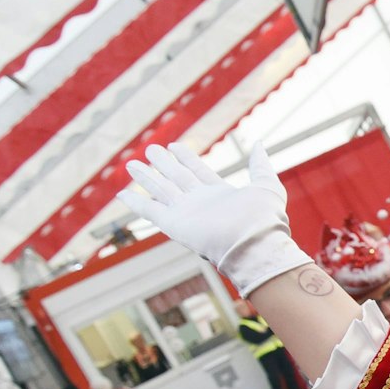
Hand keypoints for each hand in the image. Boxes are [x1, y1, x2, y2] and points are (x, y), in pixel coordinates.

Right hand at [119, 144, 310, 295]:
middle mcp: (201, 203)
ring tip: (131, 164)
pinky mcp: (174, 224)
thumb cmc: (264, 219)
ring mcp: (186, 213)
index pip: (199, 171)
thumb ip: (260, 165)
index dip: (187, 158)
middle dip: (164, 163)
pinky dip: (135, 203)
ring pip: (161, 189)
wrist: (255, 244)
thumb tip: (258, 144)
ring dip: (147, 177)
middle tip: (151, 149)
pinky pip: (150, 210)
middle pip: (177, 178)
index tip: (176, 145)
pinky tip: (122, 195)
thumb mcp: (267, 185)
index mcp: (220, 194)